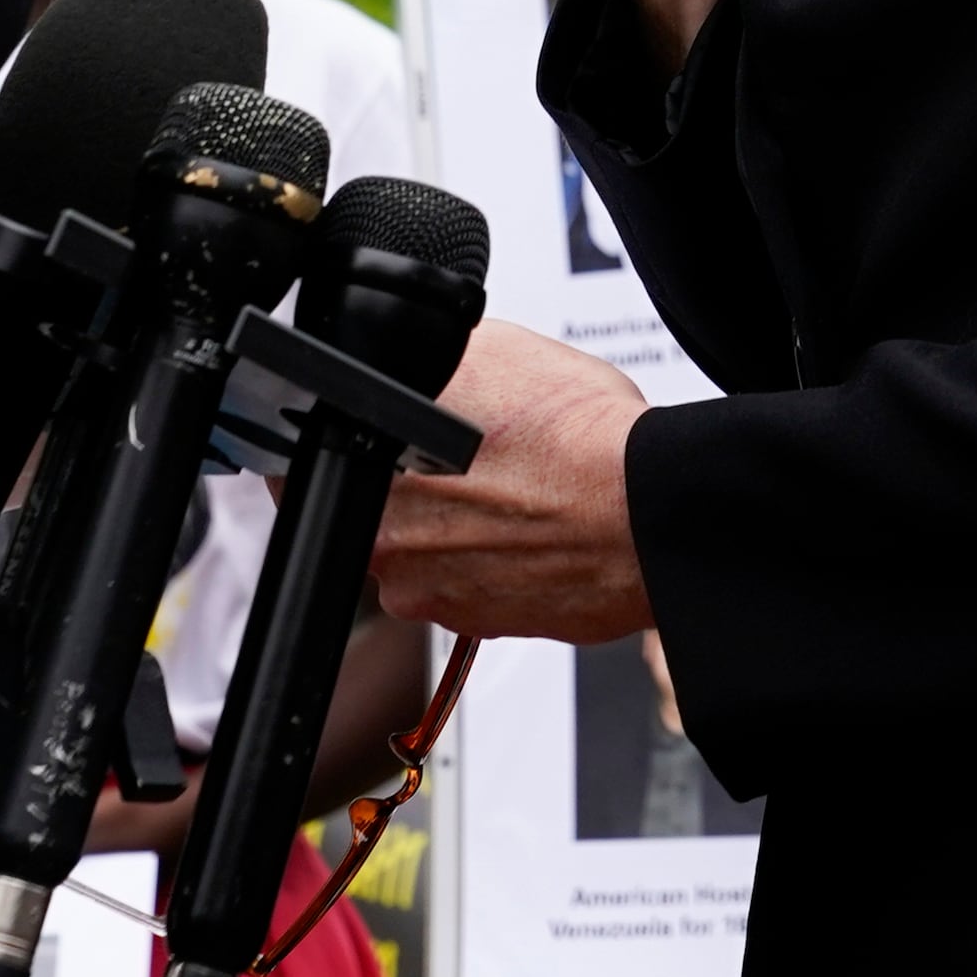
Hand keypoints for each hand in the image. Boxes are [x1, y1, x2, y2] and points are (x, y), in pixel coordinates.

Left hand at [363, 321, 656, 643]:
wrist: (652, 513)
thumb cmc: (580, 438)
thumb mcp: (487, 350)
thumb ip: (425, 367)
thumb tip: (406, 363)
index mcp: (374, 495)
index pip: (324, 471)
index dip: (362, 443)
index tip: (401, 435)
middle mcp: (398, 560)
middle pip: (383, 513)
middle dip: (421, 483)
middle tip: (480, 453)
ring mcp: (444, 601)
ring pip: (434, 551)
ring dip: (466, 522)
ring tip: (523, 486)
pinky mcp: (493, 626)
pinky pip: (481, 583)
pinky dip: (504, 555)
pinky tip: (542, 520)